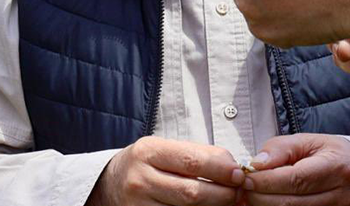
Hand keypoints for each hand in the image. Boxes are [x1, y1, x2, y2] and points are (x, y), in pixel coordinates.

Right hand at [88, 136, 244, 205]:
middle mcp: (141, 179)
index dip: (222, 169)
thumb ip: (197, 155)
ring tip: (228, 201)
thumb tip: (233, 168)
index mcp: (149, 152)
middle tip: (239, 192)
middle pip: (192, 192)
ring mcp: (140, 205)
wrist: (110, 184)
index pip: (193, 161)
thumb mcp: (165, 149)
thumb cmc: (147, 164)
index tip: (239, 173)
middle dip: (223, 193)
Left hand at [243, 134, 349, 205]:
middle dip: (260, 198)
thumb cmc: (332, 155)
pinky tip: (266, 205)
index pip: (295, 179)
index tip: (246, 178)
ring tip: (251, 198)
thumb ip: (281, 149)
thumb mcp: (309, 141)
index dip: (266, 181)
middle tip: (243, 190)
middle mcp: (342, 195)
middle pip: (291, 203)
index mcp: (337, 168)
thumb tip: (255, 164)